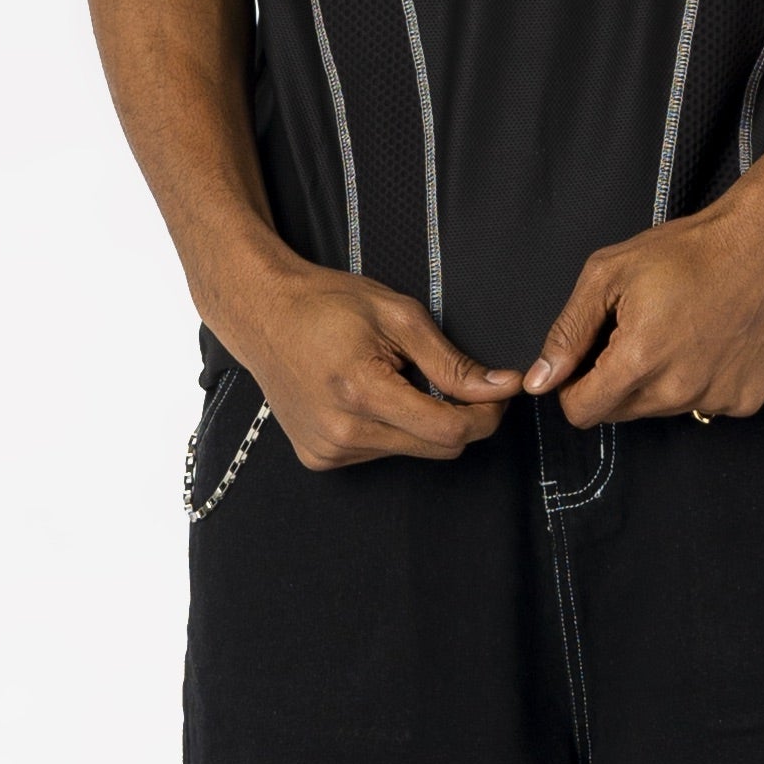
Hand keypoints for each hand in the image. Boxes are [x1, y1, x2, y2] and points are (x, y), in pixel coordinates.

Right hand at [211, 258, 518, 468]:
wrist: (263, 314)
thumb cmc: (326, 304)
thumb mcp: (399, 316)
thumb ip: (451, 362)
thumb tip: (500, 388)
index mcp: (362, 392)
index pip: (449, 430)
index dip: (486, 414)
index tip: (498, 392)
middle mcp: (342, 432)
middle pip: (438, 448)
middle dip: (460, 418)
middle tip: (458, 382)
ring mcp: (328, 450)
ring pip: (412, 452)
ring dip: (420, 423)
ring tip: (393, 379)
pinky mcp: (320, 459)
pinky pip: (380, 453)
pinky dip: (389, 429)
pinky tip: (367, 397)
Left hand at [527, 189, 763, 427]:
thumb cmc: (691, 251)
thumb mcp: (610, 273)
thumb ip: (569, 331)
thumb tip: (541, 379)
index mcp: (639, 359)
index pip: (582, 412)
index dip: (573, 387)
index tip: (585, 362)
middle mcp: (677, 390)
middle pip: (619, 412)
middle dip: (614, 381)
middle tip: (637, 333)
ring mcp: (715, 398)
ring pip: (660, 410)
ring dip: (657, 382)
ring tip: (678, 333)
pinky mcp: (745, 399)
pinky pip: (704, 405)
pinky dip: (700, 382)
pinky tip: (709, 343)